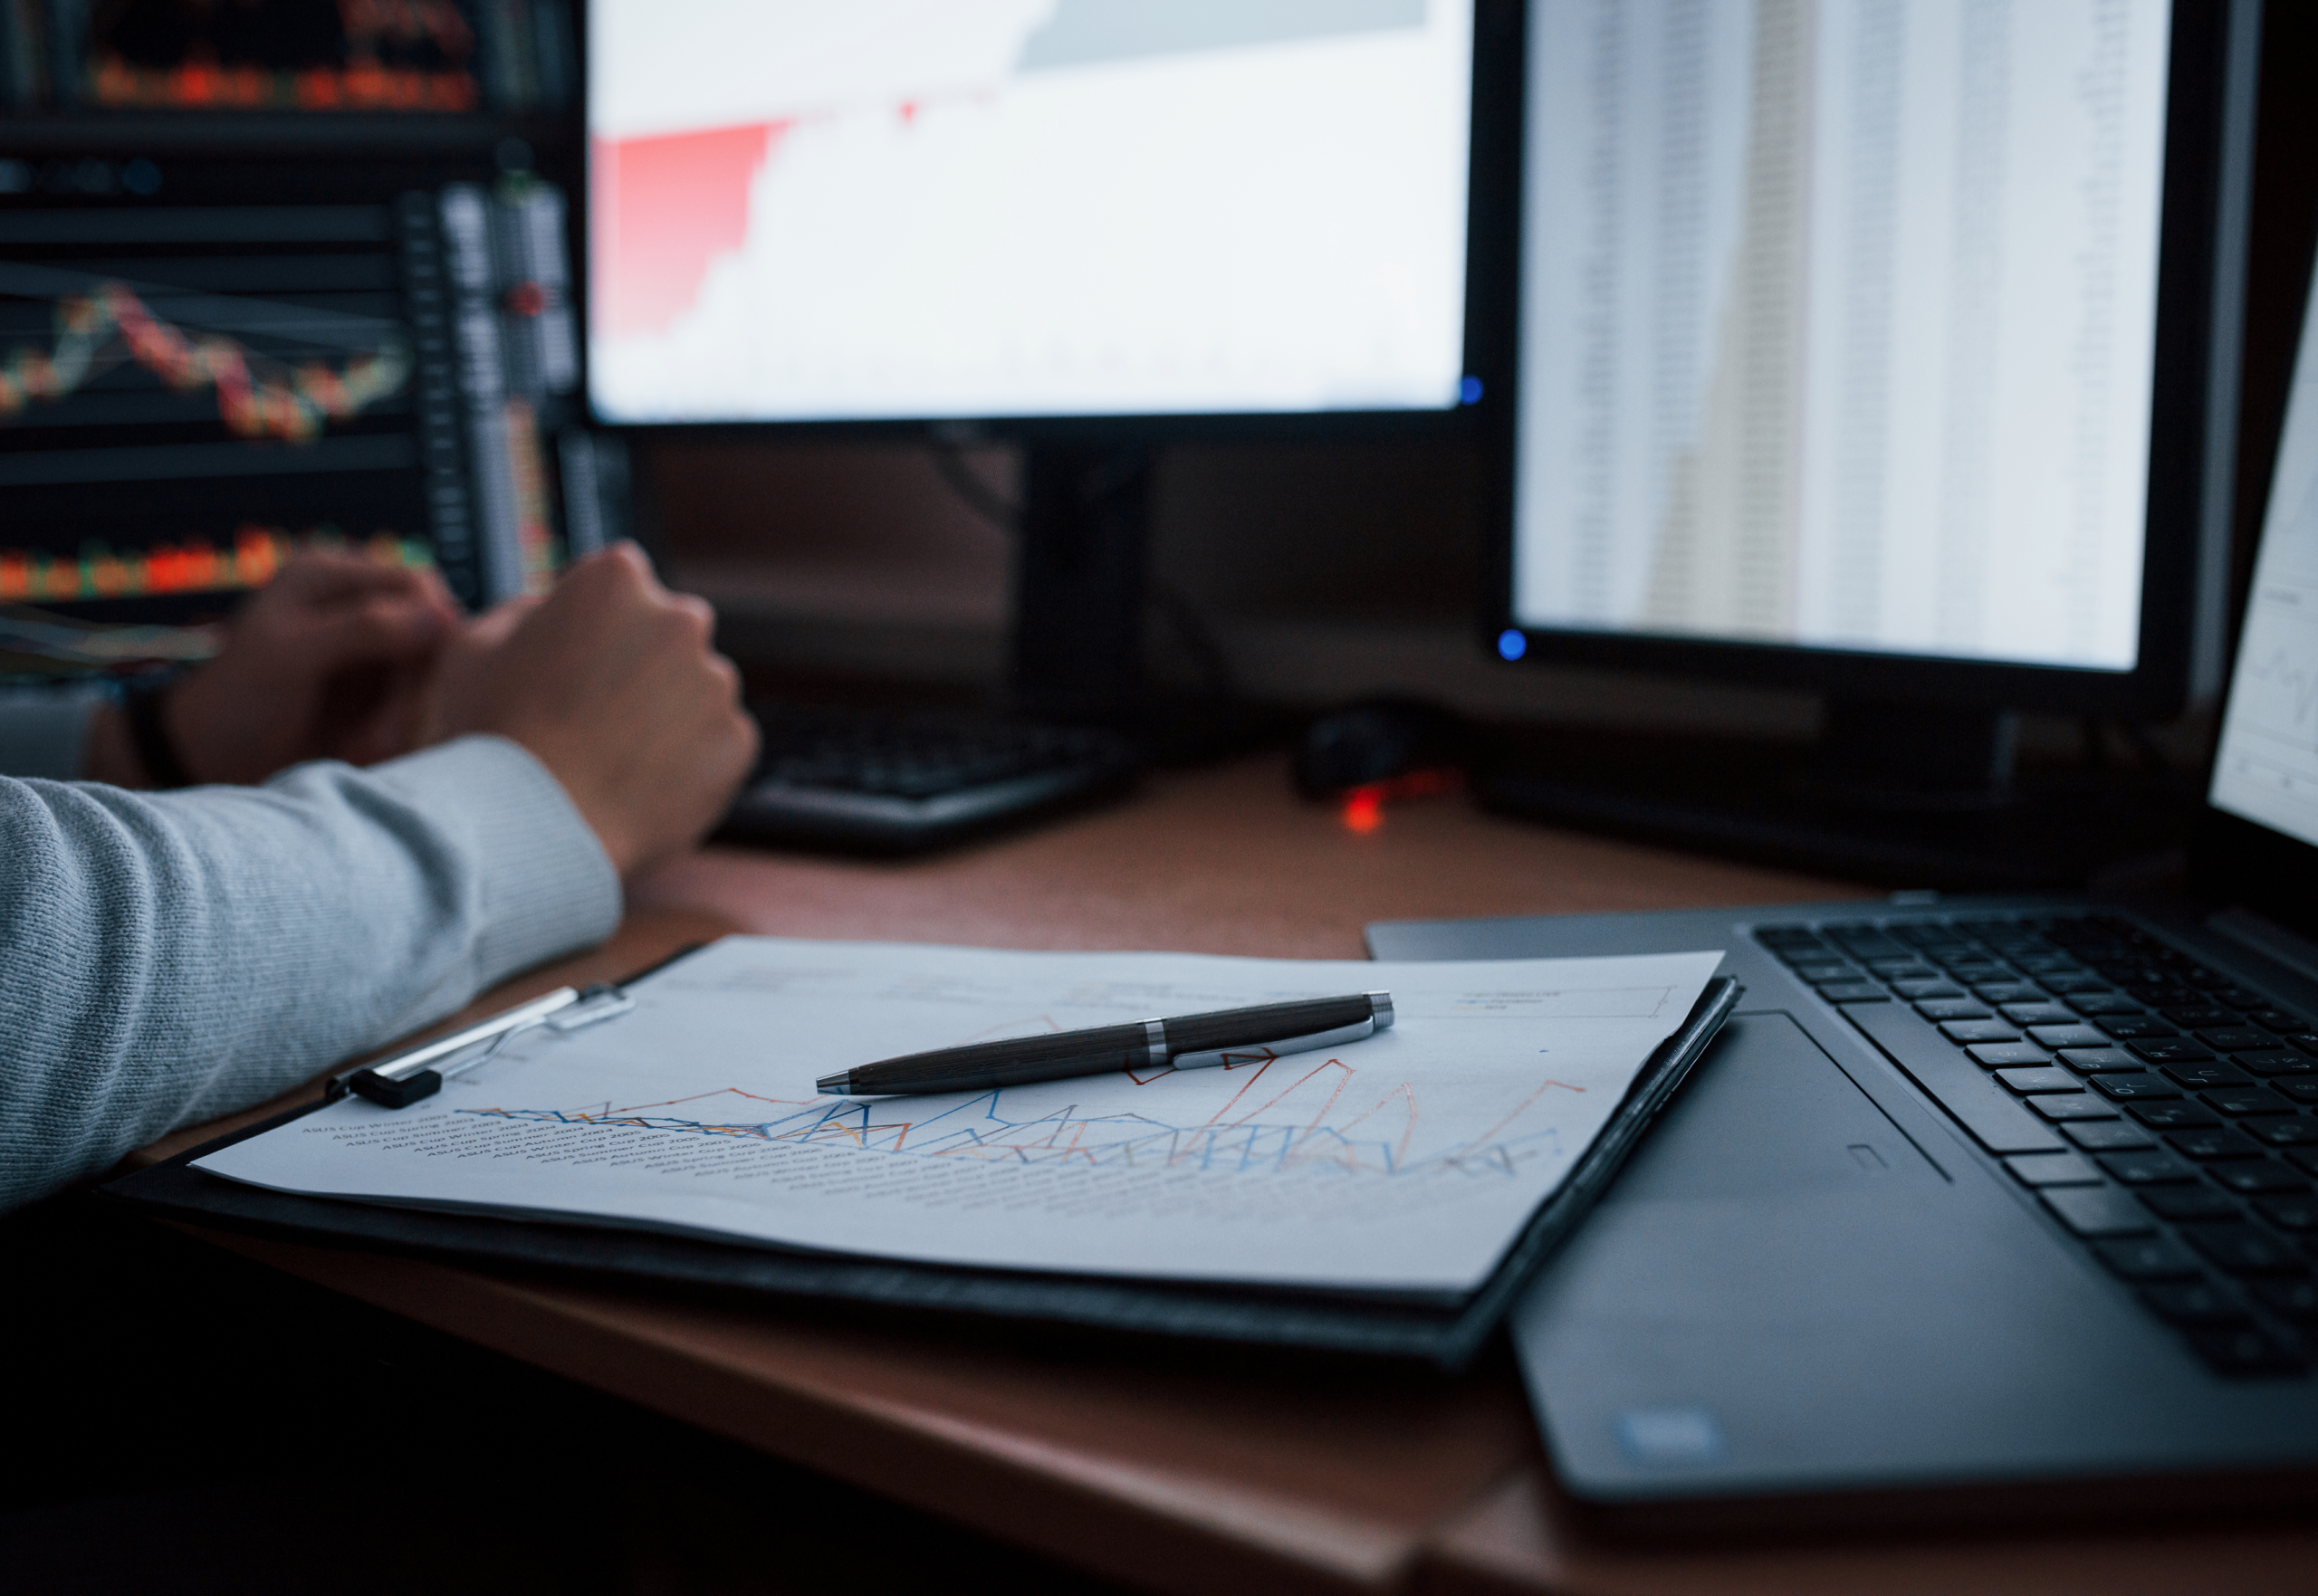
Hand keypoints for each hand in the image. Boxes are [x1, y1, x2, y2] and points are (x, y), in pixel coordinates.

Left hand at [86, 552, 458, 786]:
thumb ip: (362, 628)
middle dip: (414, 682)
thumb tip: (442, 616)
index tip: (421, 683)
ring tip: (372, 746)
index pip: (415, 584)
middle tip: (386, 735)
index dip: (432, 628)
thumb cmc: (237, 701)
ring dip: (406, 711)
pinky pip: (414, 698)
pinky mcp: (373, 685)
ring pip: (427, 669)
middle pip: (429, 628)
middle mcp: (352, 601)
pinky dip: (400, 724)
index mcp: (328, 574)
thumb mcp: (290, 657)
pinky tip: (368, 747)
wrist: (210, 760)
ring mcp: (366, 644)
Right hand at [421, 544, 757, 877]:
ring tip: (610, 758)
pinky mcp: (739, 741)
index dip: (591, 624)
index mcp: (617, 579)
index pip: (618, 584)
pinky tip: (639, 784)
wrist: (531, 831)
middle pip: (665, 633)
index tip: (572, 660)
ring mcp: (717, 683)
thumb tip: (549, 611)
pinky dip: (690, 762)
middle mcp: (681, 619)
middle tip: (590, 715)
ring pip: (694, 690)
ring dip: (666, 713)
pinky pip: (716, 744)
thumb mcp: (473, 646)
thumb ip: (523, 611)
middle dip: (638, 664)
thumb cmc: (492, 738)